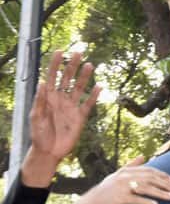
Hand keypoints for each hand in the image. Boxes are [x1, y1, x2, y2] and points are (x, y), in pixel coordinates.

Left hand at [22, 51, 100, 185]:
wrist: (50, 151)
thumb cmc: (39, 135)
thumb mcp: (36, 117)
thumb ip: (40, 101)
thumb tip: (43, 83)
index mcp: (48, 97)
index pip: (52, 76)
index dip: (55, 64)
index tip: (60, 51)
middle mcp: (60, 99)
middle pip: (67, 78)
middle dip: (72, 65)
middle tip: (79, 52)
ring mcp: (71, 107)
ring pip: (79, 88)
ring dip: (84, 77)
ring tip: (90, 65)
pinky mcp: (80, 117)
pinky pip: (88, 104)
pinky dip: (94, 95)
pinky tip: (99, 86)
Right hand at [65, 156, 169, 203]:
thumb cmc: (105, 193)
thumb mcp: (117, 177)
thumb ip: (131, 166)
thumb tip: (142, 156)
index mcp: (126, 171)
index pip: (149, 170)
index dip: (162, 175)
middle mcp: (124, 176)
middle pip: (150, 178)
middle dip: (165, 184)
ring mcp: (121, 187)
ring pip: (146, 188)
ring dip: (161, 193)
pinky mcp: (118, 198)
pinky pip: (136, 200)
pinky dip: (147, 202)